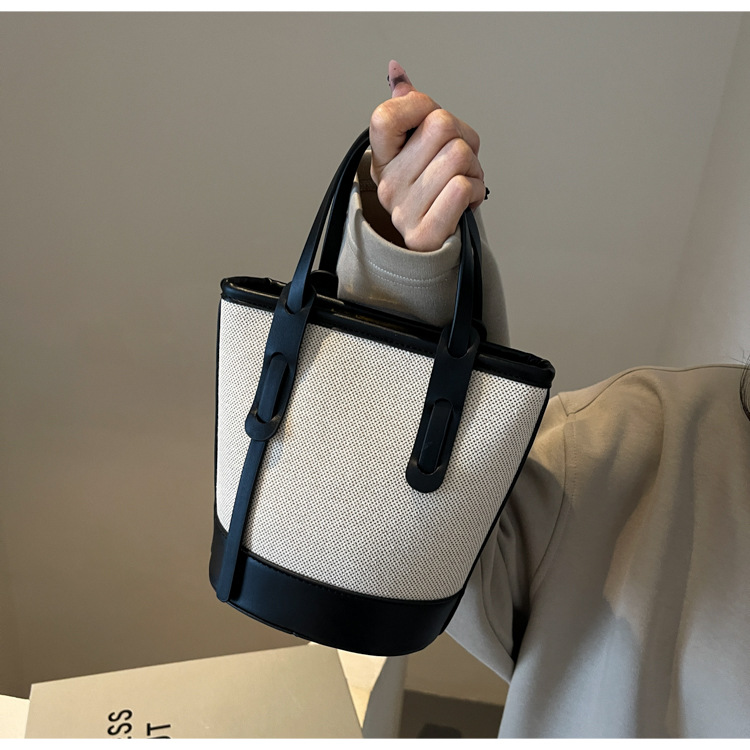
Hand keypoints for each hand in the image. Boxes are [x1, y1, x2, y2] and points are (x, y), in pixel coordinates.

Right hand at [368, 60, 484, 252]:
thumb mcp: (417, 145)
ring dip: (475, 167)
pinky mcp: (423, 233)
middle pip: (442, 125)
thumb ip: (408, 107)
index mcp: (382, 158)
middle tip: (457, 161)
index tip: (429, 123)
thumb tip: (396, 71)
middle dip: (463, 139)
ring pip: (459, 155)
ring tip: (462, 181)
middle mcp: (388, 184)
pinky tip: (466, 200)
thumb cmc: (433, 188)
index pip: (388, 115)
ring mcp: (403, 211)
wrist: (438, 240)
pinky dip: (476, 190)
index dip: (419, 107)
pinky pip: (462, 188)